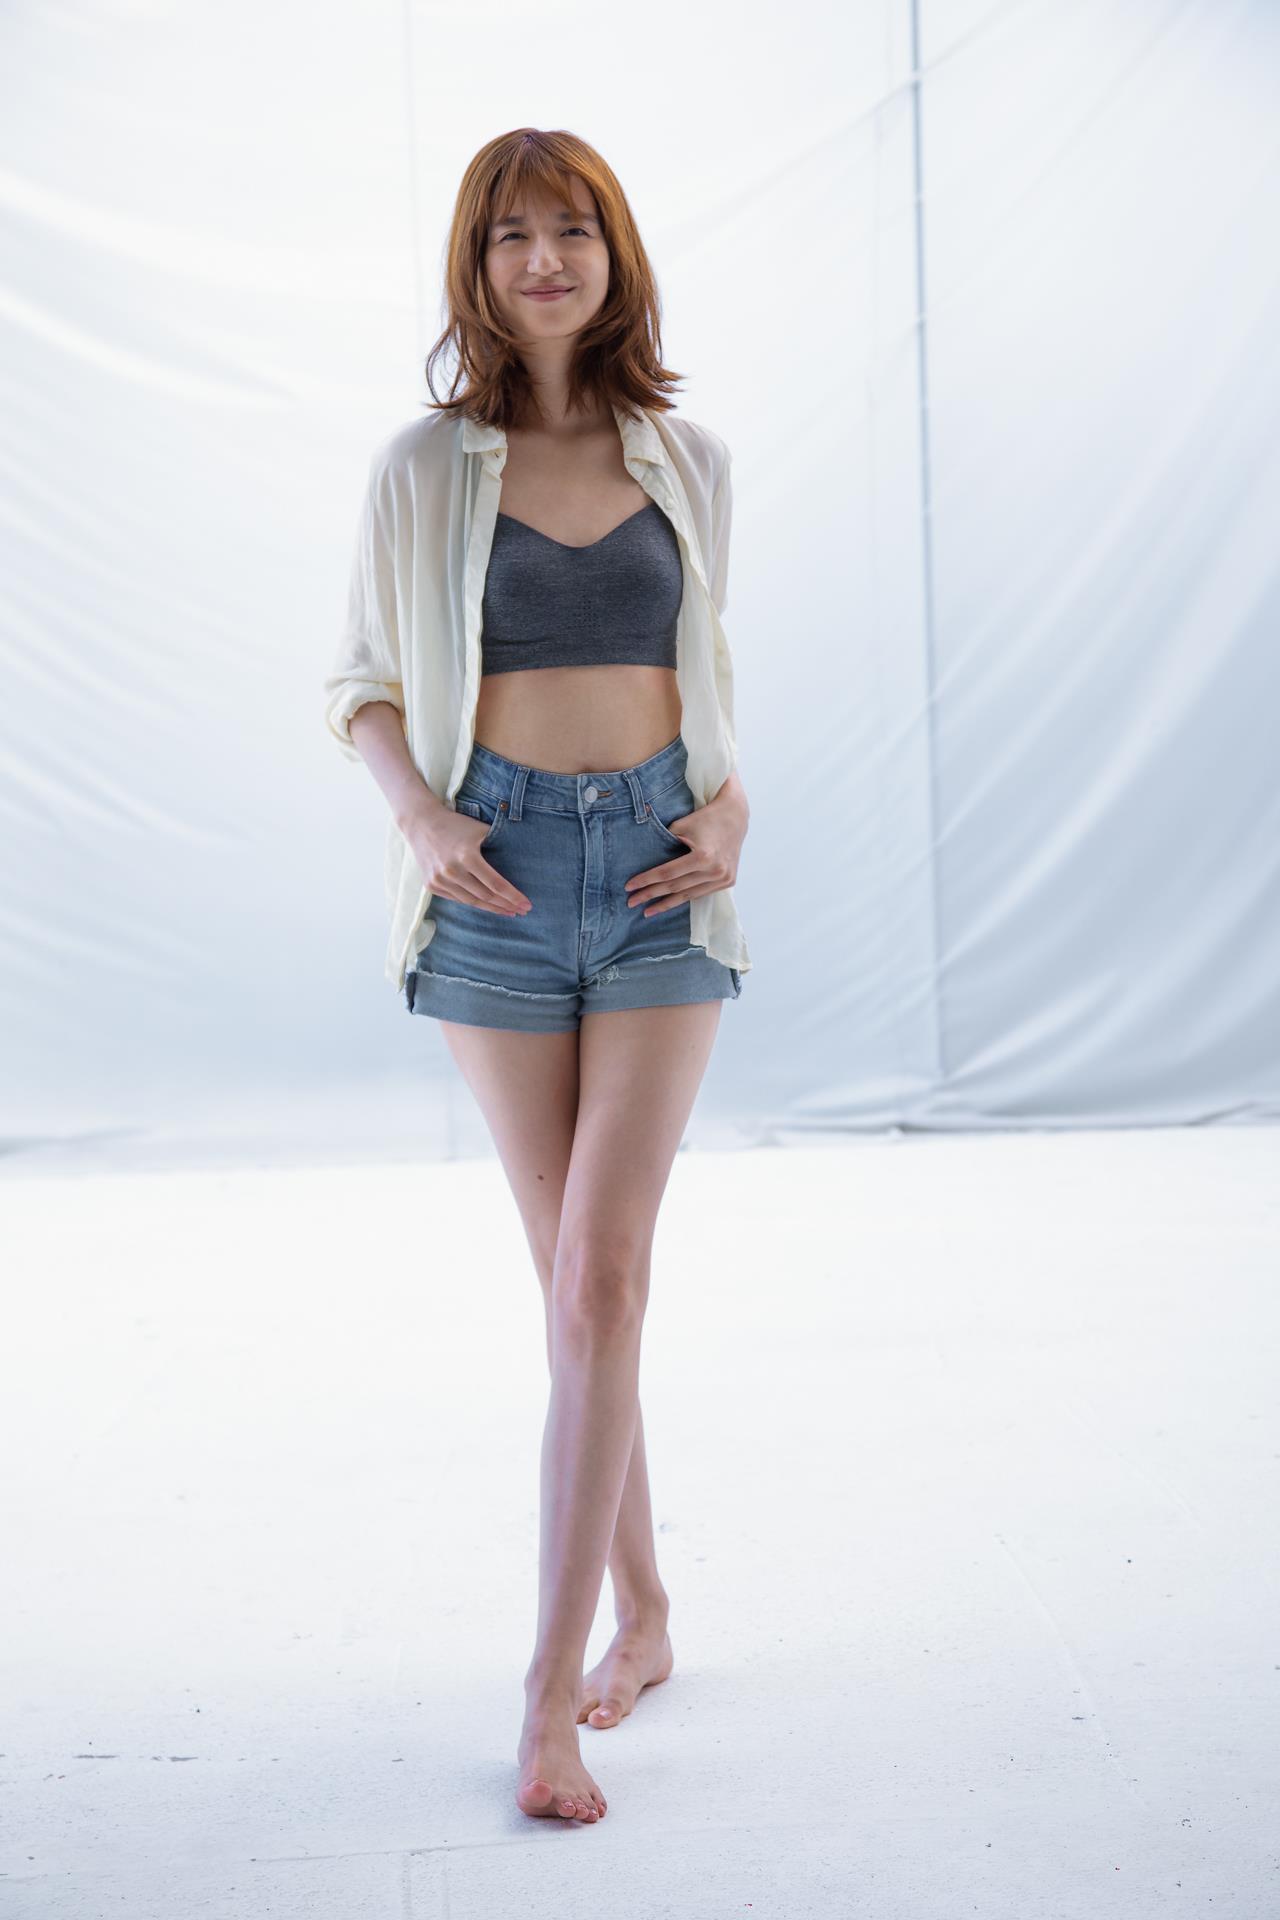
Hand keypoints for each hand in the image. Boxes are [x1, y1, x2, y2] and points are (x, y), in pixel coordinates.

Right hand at [404, 807, 531, 916]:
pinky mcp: (432, 885)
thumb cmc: (456, 824)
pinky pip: (457, 899)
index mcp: (467, 856)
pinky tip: (487, 905)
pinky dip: (473, 903)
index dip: (513, 896)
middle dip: (506, 905)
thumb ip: (500, 844)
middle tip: (521, 911)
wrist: (421, 823)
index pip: (496, 884)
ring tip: (508, 912)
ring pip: (471, 902)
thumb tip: (523, 860)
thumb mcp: (480, 830)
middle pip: (485, 896)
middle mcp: (452, 871)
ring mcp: (439, 880)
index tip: (526, 905)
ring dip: (491, 909)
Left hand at [624, 794, 747, 917]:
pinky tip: (669, 903)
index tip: (629, 887)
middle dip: (651, 895)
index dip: (646, 880)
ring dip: (666, 904)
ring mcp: (723, 878)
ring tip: (647, 911)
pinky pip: (700, 893)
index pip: (668, 873)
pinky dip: (684, 897)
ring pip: (688, 895)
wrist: (734, 816)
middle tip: (631, 902)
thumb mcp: (681, 826)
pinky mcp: (728, 881)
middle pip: (676, 887)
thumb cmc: (704, 818)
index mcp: (703, 857)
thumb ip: (664, 844)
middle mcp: (715, 871)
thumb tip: (642, 861)